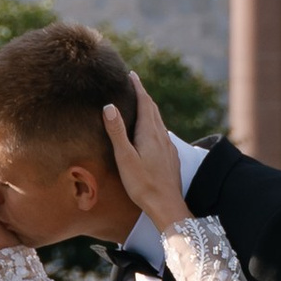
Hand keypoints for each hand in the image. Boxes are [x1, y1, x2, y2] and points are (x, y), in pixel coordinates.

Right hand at [100, 75, 187, 234]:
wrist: (167, 206)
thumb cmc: (143, 184)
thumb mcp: (125, 158)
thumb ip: (117, 132)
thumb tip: (109, 106)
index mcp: (150, 133)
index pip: (145, 102)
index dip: (138, 87)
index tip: (131, 74)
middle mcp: (162, 136)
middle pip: (153, 109)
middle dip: (144, 95)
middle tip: (134, 84)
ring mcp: (168, 147)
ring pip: (159, 122)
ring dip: (150, 109)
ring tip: (141, 104)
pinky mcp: (171, 158)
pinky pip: (162, 133)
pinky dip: (155, 124)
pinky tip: (152, 133)